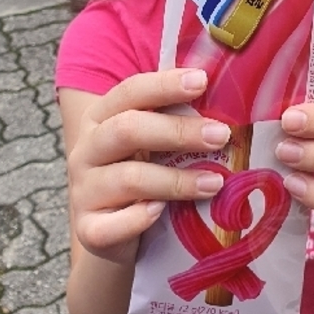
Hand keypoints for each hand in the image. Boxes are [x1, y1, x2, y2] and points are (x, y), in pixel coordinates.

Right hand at [66, 70, 230, 265]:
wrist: (110, 233)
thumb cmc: (141, 175)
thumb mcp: (152, 144)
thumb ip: (176, 122)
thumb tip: (230, 107)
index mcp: (102, 118)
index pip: (130, 92)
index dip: (165, 85)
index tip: (202, 81)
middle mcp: (87, 150)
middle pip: (128, 129)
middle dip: (178, 131)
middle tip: (221, 135)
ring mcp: (84, 190)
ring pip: (128, 179)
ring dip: (177, 180)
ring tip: (215, 183)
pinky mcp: (89, 229)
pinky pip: (111, 225)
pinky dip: (138, 218)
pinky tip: (162, 212)